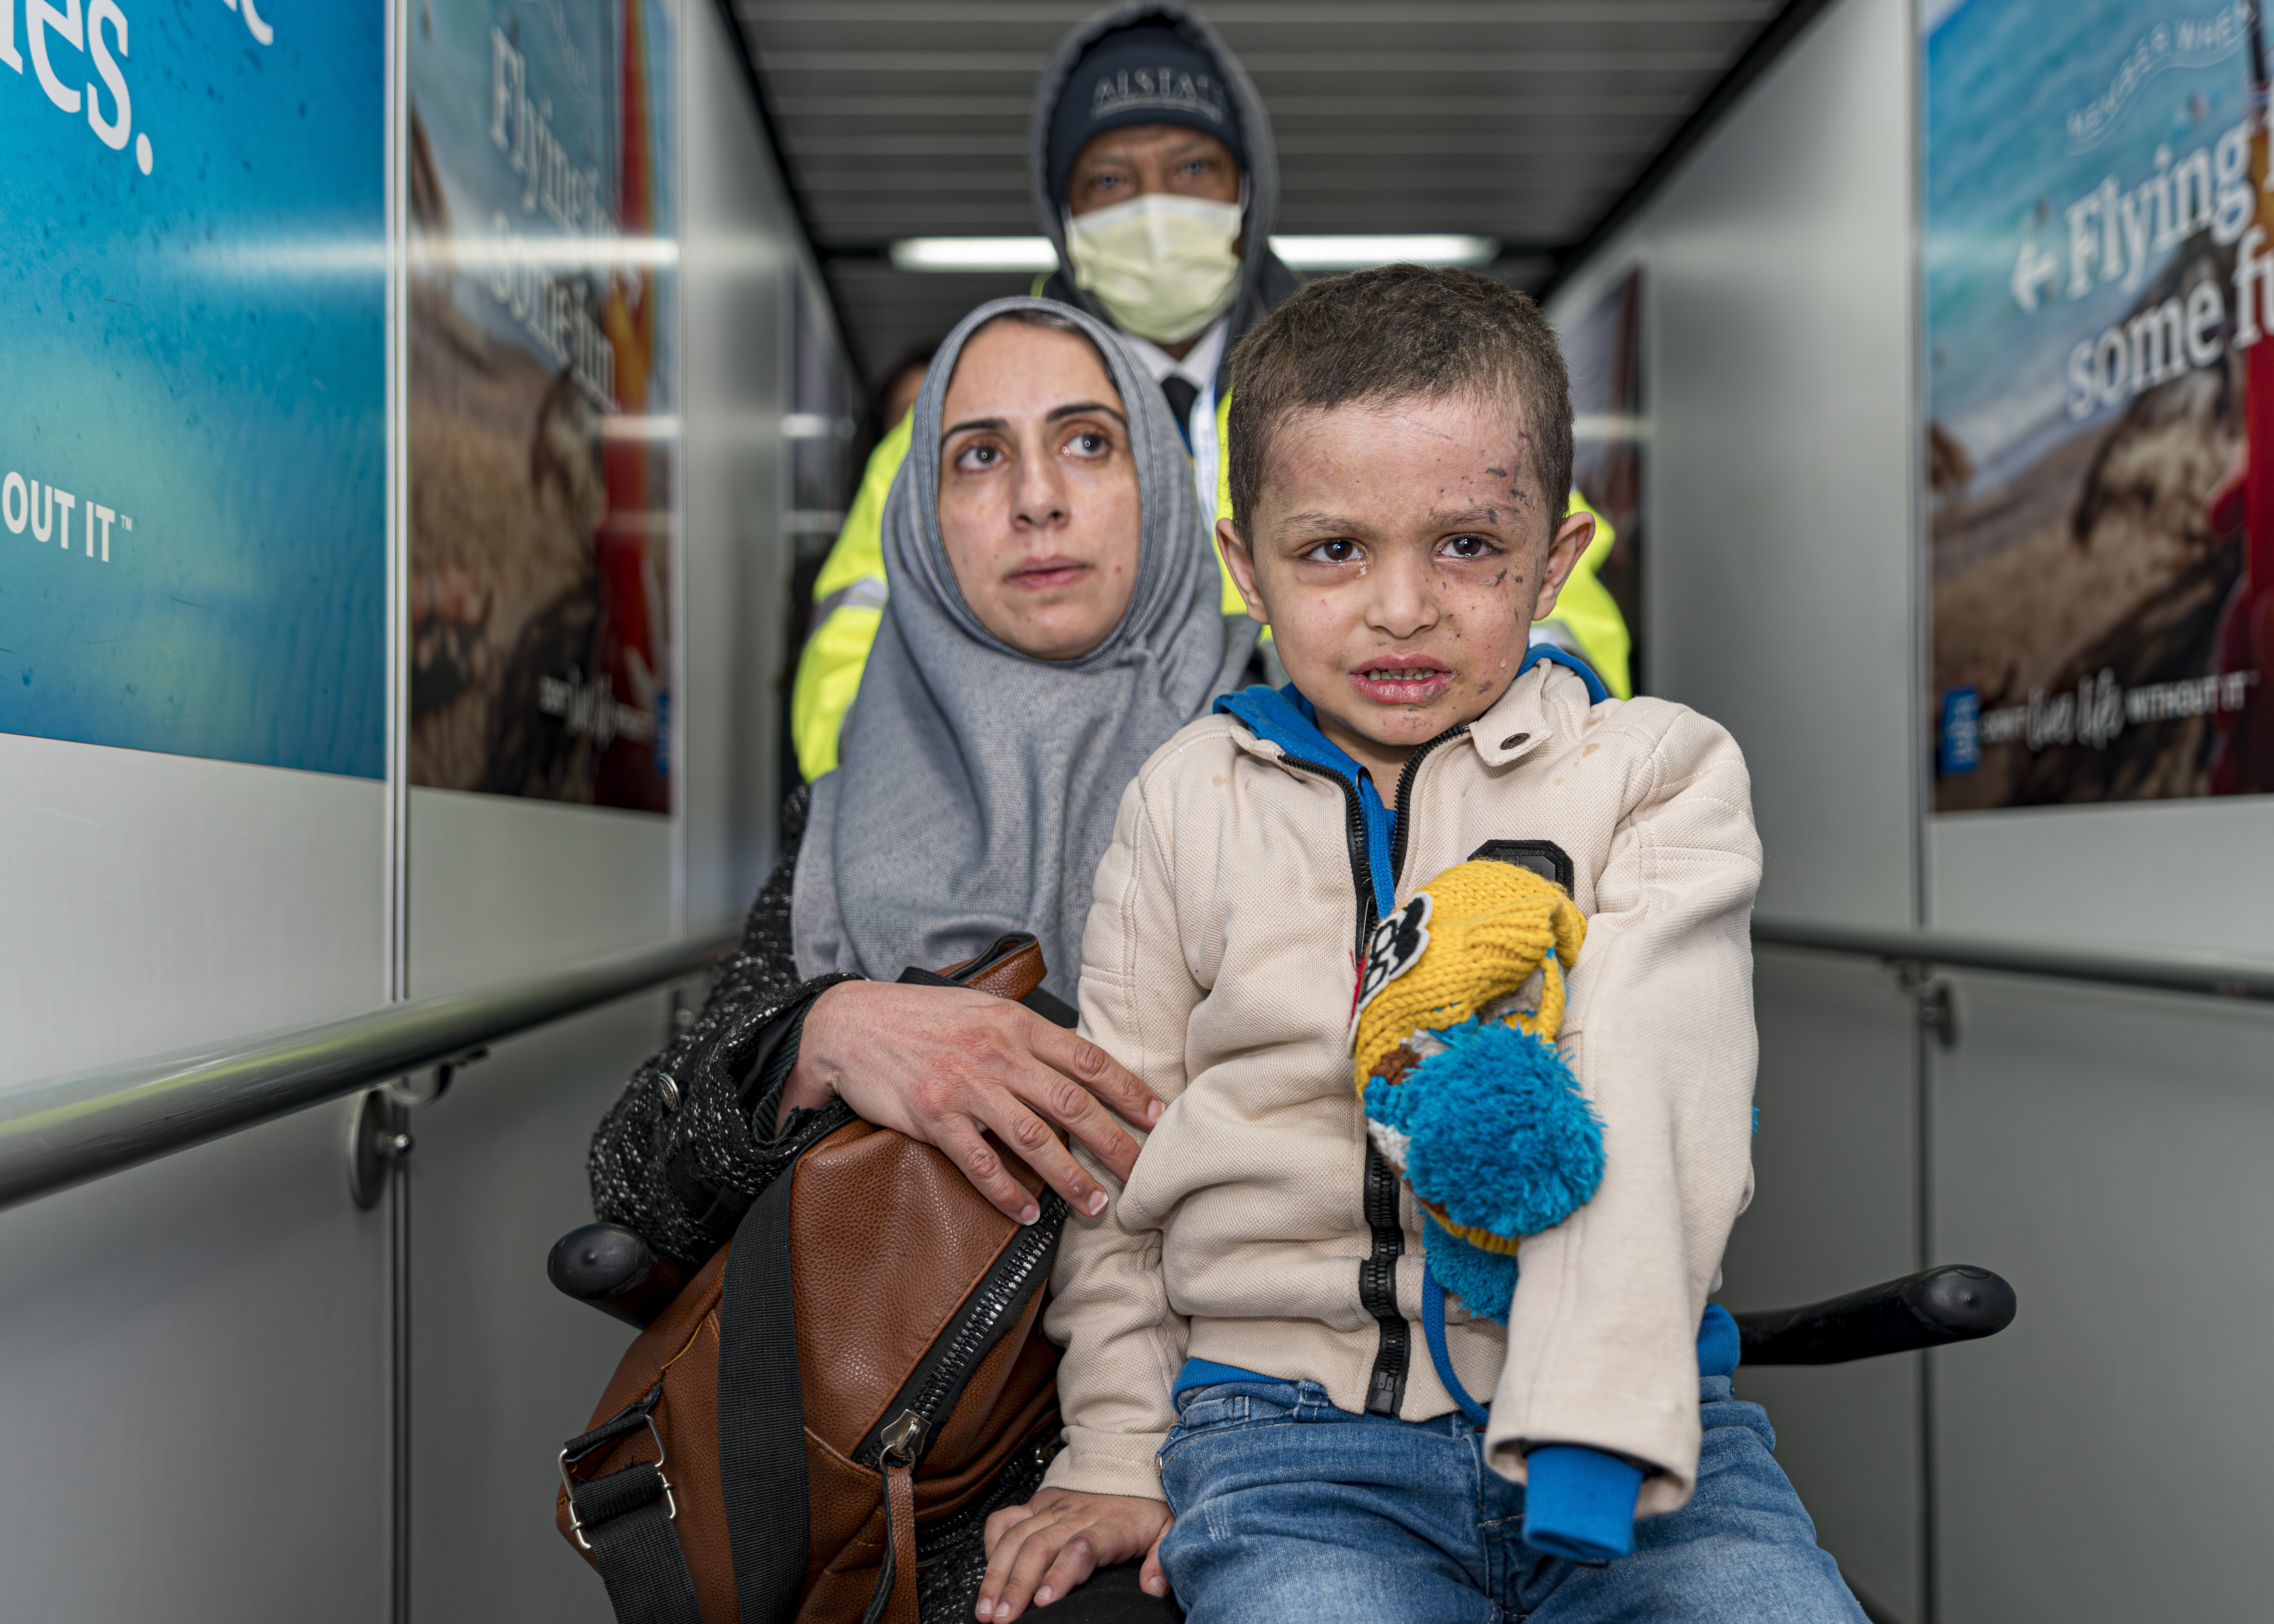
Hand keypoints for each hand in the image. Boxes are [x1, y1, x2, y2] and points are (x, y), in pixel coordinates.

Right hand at [783, 980, 1162, 1223]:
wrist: (847, 1023)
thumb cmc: (919, 1018)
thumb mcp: (980, 1010)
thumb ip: (1024, 1035)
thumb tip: (1073, 1065)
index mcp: (1015, 1024)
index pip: (1087, 1059)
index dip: (1128, 1090)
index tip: (1157, 1117)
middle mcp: (997, 1053)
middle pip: (1073, 1104)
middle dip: (1114, 1143)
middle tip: (1143, 1175)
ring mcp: (965, 1085)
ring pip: (1034, 1138)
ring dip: (1070, 1177)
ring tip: (1096, 1205)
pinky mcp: (933, 1116)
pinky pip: (980, 1162)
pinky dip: (1007, 1192)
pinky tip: (1028, 1214)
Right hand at [977, 1488, 1171, 1618]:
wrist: (1130, 1462)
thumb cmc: (1145, 1504)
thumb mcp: (1167, 1529)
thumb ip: (1162, 1558)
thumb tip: (1154, 1588)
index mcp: (1109, 1525)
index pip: (1081, 1547)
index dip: (1061, 1573)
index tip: (1044, 1601)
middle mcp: (1075, 1515)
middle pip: (1039, 1547)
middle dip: (1016, 1585)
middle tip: (1003, 1619)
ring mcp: (1052, 1508)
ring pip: (1016, 1538)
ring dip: (997, 1574)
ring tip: (985, 1608)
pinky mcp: (1037, 1504)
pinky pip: (1006, 1519)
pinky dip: (991, 1543)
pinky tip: (987, 1571)